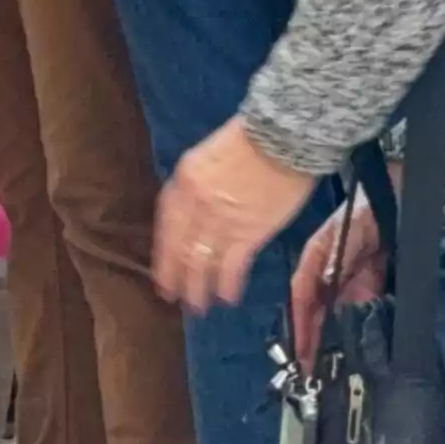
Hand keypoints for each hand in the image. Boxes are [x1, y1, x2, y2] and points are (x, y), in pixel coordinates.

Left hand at [154, 115, 317, 312]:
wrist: (283, 138)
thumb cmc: (248, 143)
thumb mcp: (205, 159)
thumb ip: (194, 189)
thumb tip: (190, 217)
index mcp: (183, 183)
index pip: (167, 228)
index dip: (163, 256)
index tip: (161, 275)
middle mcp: (197, 205)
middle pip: (180, 249)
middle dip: (176, 277)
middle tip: (173, 298)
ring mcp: (222, 220)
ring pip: (202, 262)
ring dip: (199, 287)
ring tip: (197, 305)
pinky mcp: (250, 232)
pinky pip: (232, 264)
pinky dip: (227, 282)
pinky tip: (226, 296)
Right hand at [290, 190, 386, 369]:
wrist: (393, 203)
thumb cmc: (364, 212)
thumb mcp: (348, 233)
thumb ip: (336, 255)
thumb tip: (322, 280)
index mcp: (313, 261)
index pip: (301, 296)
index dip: (299, 323)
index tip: (299, 349)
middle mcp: (323, 274)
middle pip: (312, 311)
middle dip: (308, 340)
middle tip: (306, 370)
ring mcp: (343, 281)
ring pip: (330, 315)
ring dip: (326, 339)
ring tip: (323, 367)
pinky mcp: (363, 286)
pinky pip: (354, 312)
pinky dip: (350, 330)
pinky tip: (350, 349)